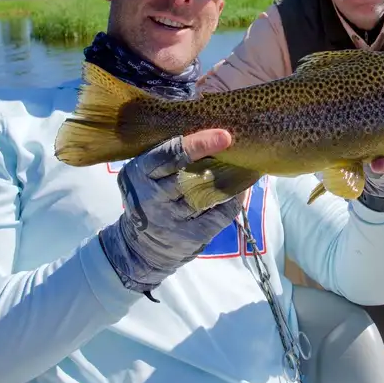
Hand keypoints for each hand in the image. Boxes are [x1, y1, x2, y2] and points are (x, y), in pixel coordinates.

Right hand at [98, 129, 243, 299]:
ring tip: (246, 163)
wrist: (139, 247)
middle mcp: (151, 198)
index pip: (168, 156)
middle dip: (217, 160)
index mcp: (138, 175)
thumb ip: (168, 158)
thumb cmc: (148, 198)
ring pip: (208, 194)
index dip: (198, 144)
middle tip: (236, 145)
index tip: (224, 136)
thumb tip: (211, 135)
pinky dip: (233, 198)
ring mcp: (170, 220)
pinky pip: (220, 213)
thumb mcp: (145, 176)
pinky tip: (241, 187)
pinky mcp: (190, 236)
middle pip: (189, 175)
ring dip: (230, 177)